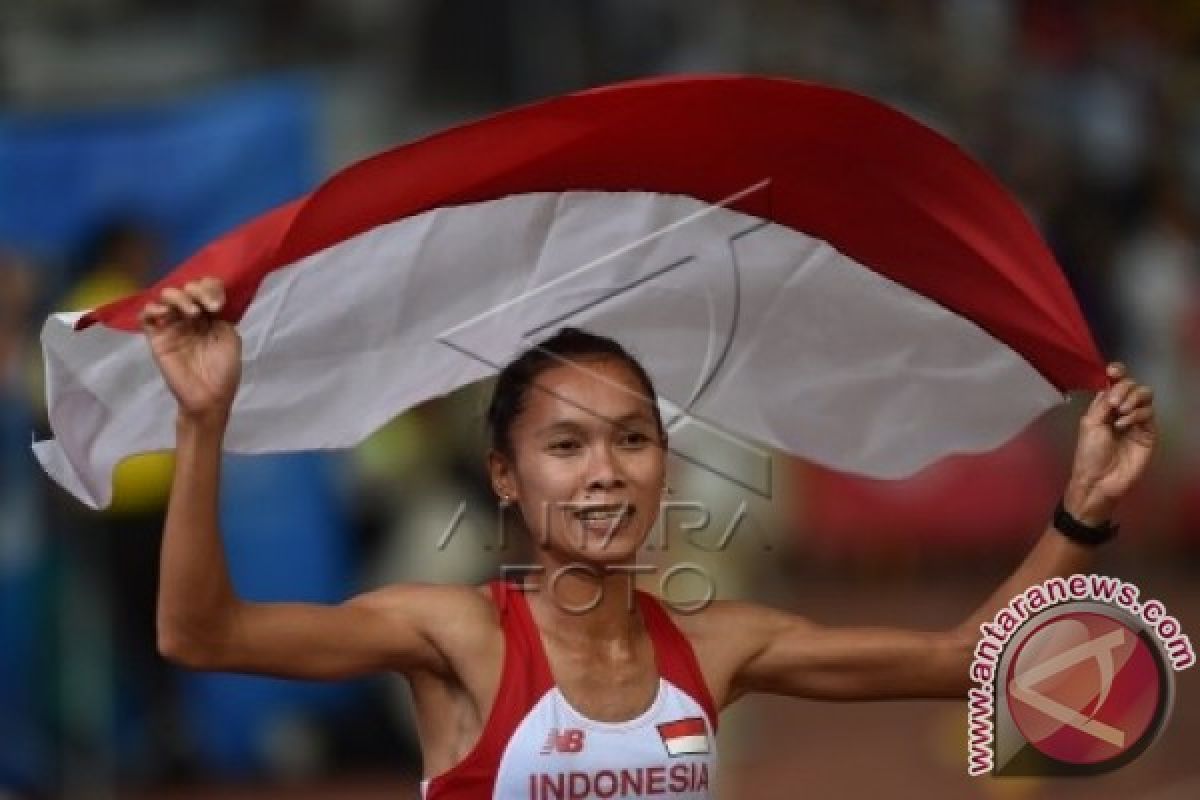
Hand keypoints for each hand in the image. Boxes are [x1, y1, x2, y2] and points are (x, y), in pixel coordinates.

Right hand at [139, 277, 241, 420]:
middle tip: (208, 308)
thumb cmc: (224, 371)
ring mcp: (172, 326)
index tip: (218, 304)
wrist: (209, 397)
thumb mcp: (231, 339)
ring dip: (179, 297)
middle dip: (198, 291)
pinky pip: (146, 316)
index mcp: (210, 316)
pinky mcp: (156, 338)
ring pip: (166, 296)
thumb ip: (221, 318)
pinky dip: (152, 309)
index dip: (210, 288)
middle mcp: (190, 317)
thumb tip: (209, 303)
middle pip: (187, 289)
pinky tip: (164, 313)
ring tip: (192, 312)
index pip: (206, 289)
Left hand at [1064, 363, 1156, 524]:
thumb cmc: (1089, 453)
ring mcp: (1136, 421)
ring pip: (1144, 396)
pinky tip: (1124, 424)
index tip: (1114, 371)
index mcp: (1104, 406)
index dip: (1118, 372)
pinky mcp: (1148, 432)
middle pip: (1131, 385)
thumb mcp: (1090, 423)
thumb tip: (1111, 385)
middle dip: (1123, 389)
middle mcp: (1121, 410)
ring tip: (1119, 414)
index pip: (1116, 382)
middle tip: (1113, 404)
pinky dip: (1137, 414)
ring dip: (1132, 399)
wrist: (1099, 479)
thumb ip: (1102, 403)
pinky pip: (1149, 413)